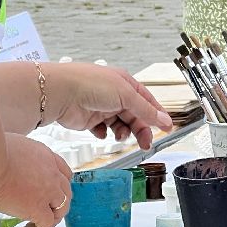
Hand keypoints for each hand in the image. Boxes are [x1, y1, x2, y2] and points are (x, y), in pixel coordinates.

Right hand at [0, 133, 72, 226]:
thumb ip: (15, 151)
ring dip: (52, 217)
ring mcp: (48, 190)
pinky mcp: (37, 208)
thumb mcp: (9, 143)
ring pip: (61, 208)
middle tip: (45, 208)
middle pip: (65, 191)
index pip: (63, 171)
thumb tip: (4, 153)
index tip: (50, 190)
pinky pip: (47, 224)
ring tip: (38, 222)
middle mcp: (52, 172)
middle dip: (57, 202)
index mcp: (45, 155)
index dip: (58, 184)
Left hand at [42, 63, 172, 147]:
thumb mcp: (125, 95)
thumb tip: (163, 119)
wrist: (59, 93)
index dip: (157, 115)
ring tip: (120, 136)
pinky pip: (102, 131)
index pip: (146, 101)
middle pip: (135, 115)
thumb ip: (145, 110)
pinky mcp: (88, 119)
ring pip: (120, 125)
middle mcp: (113, 94)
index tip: (166, 128)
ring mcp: (101, 107)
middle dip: (141, 129)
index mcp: (124, 83)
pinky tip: (102, 132)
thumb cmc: (89, 84)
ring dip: (123, 133)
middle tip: (145, 143)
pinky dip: (104, 134)